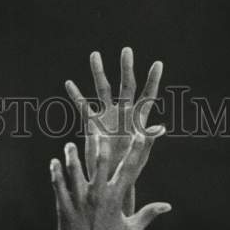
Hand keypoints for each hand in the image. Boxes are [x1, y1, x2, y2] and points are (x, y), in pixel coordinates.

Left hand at [50, 134, 170, 229]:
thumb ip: (148, 214)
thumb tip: (167, 206)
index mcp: (116, 199)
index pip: (130, 169)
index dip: (138, 149)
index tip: (142, 132)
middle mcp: (98, 197)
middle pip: (101, 163)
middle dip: (102, 145)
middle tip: (101, 130)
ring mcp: (80, 202)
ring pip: (75, 172)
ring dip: (72, 156)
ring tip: (69, 145)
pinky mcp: (64, 210)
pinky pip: (59, 187)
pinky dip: (56, 174)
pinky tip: (53, 163)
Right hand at [65, 49, 164, 191]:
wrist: (110, 179)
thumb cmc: (128, 169)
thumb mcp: (139, 155)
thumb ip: (148, 140)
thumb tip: (160, 128)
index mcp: (138, 119)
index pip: (148, 95)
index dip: (153, 80)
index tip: (158, 63)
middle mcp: (123, 113)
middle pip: (126, 86)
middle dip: (126, 68)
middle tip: (126, 50)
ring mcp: (108, 117)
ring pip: (103, 90)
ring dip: (99, 72)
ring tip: (94, 55)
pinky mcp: (93, 124)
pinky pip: (84, 106)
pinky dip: (76, 95)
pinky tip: (69, 83)